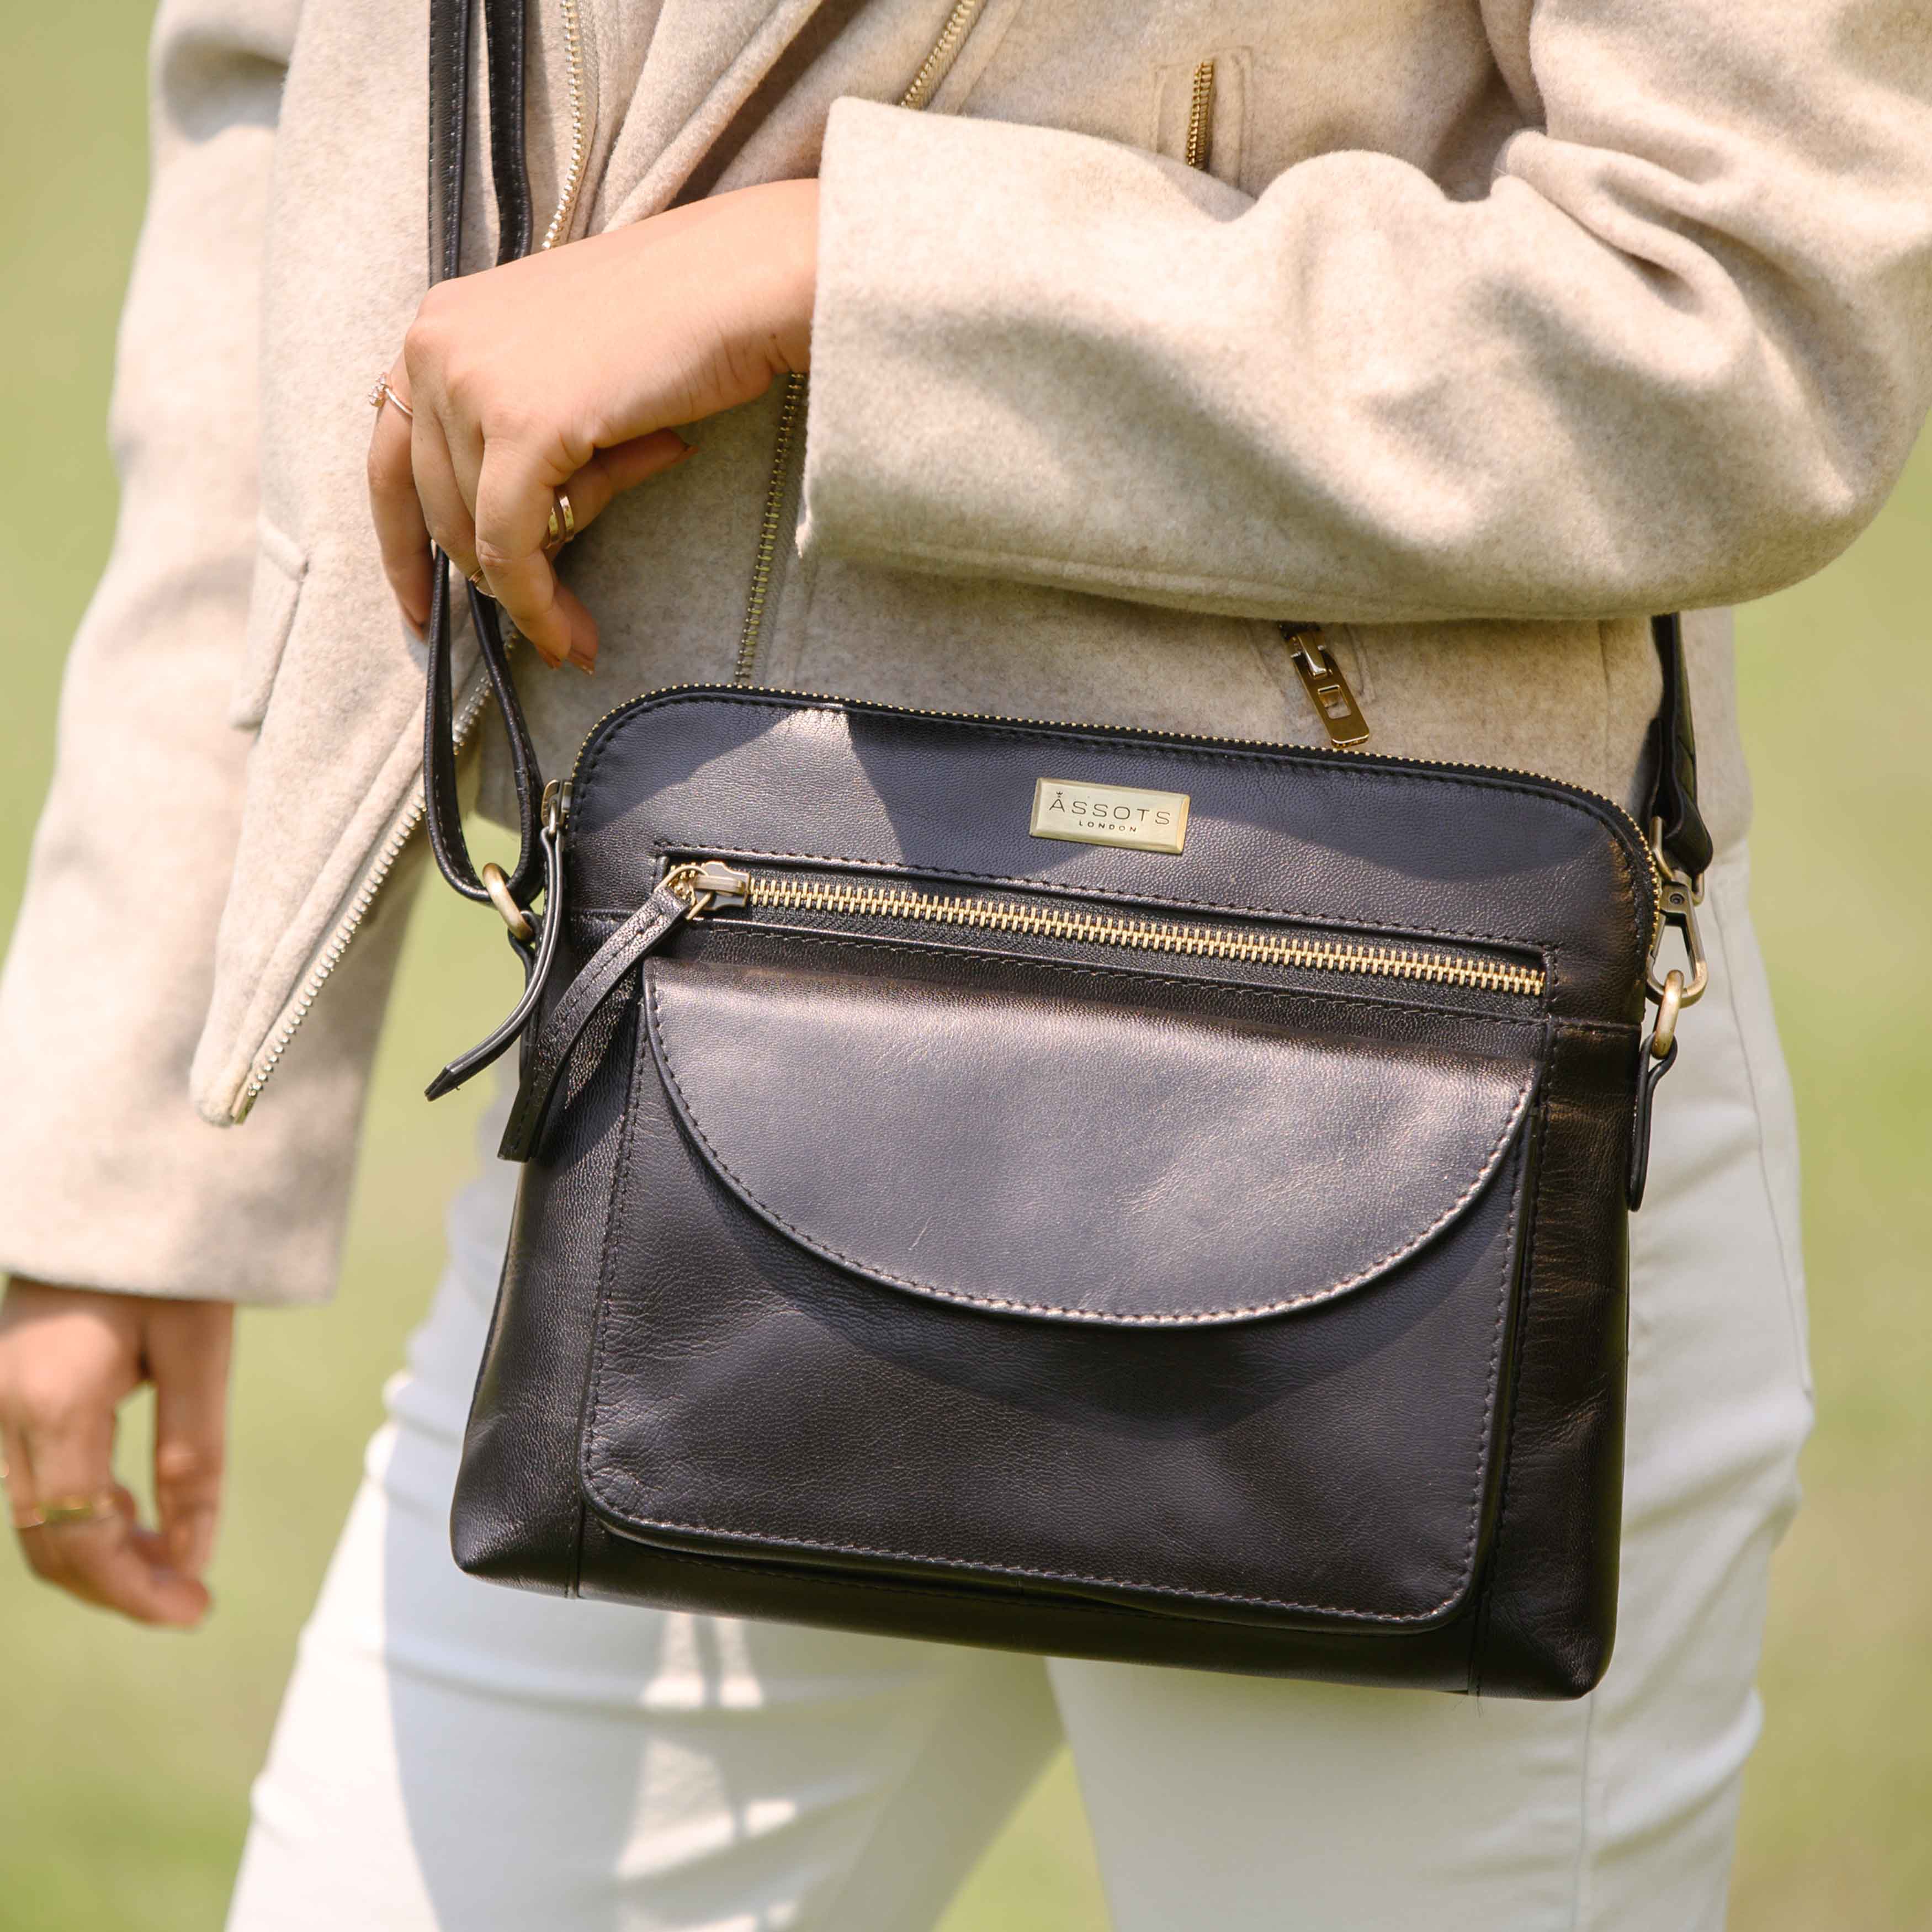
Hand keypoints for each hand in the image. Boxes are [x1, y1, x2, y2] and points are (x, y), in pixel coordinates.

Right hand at [0, 1279, 231, 1626]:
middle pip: (47, 1538)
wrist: (121, 1186)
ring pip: (35, 1515)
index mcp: (54, 1400)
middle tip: (190, 1601)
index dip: (134, 1588)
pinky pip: (32, 1477)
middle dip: (116, 1581)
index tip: (196, 1611)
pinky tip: (132, 1507)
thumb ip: (196, 1457)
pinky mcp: (1, 1388)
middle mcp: (3, 1407)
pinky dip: (80, 1508)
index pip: (80, 1536)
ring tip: (171, 1554)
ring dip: (97, 1549)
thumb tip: (194, 1557)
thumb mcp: (201, 1354)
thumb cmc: (172, 1261)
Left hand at [369, 177, 820, 670]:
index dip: (402, 545)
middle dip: (490, 576)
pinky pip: (513, 548)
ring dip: (535, 586)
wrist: (743, 283)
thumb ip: (522, 440)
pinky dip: (538, 604)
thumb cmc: (678, 322)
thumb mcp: (570, 374)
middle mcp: (435, 344)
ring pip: (476, 533)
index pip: (389, 457)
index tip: (422, 608)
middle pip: (435, 506)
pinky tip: (570, 637)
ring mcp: (471, 382)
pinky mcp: (521, 427)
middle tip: (547, 627)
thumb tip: (510, 555)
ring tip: (584, 615)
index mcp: (440, 324)